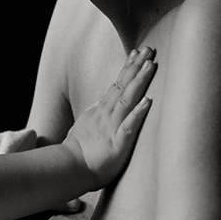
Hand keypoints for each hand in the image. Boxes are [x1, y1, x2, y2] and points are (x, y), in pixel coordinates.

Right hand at [63, 46, 155, 187]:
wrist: (70, 170)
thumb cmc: (79, 152)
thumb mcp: (85, 126)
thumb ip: (95, 114)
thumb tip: (99, 102)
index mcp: (101, 111)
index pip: (116, 85)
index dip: (128, 68)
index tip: (137, 53)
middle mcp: (107, 115)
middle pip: (123, 86)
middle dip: (136, 67)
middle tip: (149, 49)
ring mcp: (112, 128)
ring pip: (127, 100)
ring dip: (139, 82)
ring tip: (150, 66)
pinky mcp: (118, 144)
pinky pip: (129, 126)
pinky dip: (138, 113)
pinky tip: (148, 102)